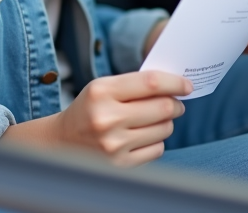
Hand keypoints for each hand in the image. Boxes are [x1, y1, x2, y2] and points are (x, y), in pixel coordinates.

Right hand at [0, 71, 190, 166]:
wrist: (61, 143)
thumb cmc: (89, 109)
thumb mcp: (103, 88)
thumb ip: (135, 84)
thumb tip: (176, 85)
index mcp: (101, 92)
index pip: (150, 83)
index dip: (175, 82)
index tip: (187, 85)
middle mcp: (107, 118)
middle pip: (163, 107)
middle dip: (176, 104)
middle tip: (176, 103)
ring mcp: (114, 144)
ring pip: (164, 129)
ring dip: (166, 123)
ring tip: (154, 120)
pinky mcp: (120, 165)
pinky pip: (157, 149)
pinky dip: (156, 142)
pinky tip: (143, 137)